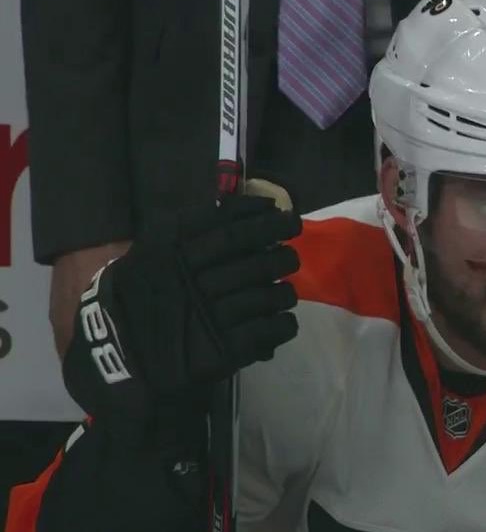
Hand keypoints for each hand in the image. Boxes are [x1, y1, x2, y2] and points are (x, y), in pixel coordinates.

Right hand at [62, 195, 301, 421]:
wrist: (120, 353)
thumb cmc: (145, 293)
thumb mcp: (154, 252)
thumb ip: (193, 228)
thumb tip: (252, 207)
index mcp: (173, 253)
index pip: (229, 229)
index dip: (262, 221)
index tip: (282, 215)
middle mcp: (191, 281)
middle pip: (256, 262)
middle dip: (283, 256)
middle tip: (291, 255)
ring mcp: (207, 317)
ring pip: (267, 296)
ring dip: (285, 292)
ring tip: (286, 291)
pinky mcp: (220, 350)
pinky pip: (268, 331)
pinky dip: (283, 323)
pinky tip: (283, 319)